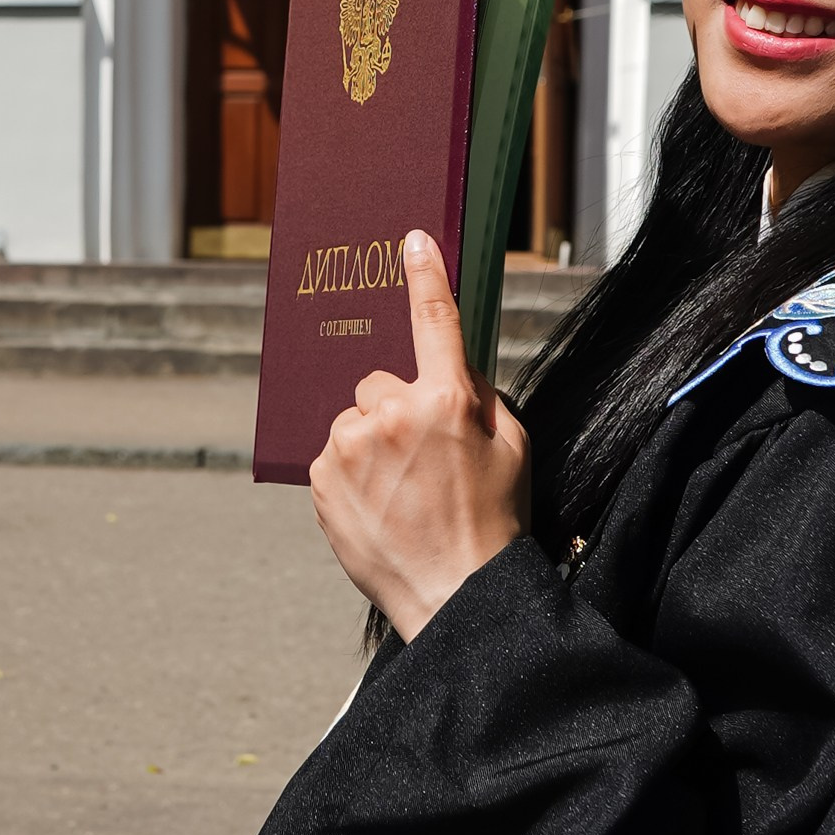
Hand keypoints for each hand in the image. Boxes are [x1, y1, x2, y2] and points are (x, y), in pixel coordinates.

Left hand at [309, 230, 529, 641]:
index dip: (425, 275)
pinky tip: (378, 507)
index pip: (434, 320)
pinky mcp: (320, 476)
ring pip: (354, 420)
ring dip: (370, 444)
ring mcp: (350, 445)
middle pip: (380, 382)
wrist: (456, 594)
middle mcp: (392, 411)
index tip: (411, 240)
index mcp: (447, 398)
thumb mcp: (514, 449)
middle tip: (425, 461)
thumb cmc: (495, 523)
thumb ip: (481, 397)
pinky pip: (332, 454)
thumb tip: (453, 369)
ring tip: (401, 494)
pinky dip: (349, 474)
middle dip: (397, 409)